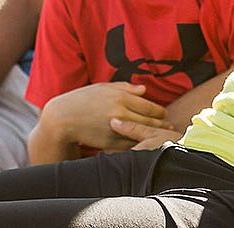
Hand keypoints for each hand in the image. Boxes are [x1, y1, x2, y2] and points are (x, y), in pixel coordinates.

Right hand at [39, 82, 170, 150]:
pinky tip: (145, 144)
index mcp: (120, 97)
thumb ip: (125, 88)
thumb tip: (144, 90)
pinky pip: (131, 145)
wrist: (63, 118)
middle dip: (162, 125)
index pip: (150, 107)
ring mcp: (116, 129)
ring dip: (154, 136)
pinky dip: (140, 144)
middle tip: (170, 127)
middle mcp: (121, 113)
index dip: (160, 112)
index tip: (164, 114)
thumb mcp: (102, 88)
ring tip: (161, 137)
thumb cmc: (82, 99)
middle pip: (150, 121)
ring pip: (143, 134)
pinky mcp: (111, 143)